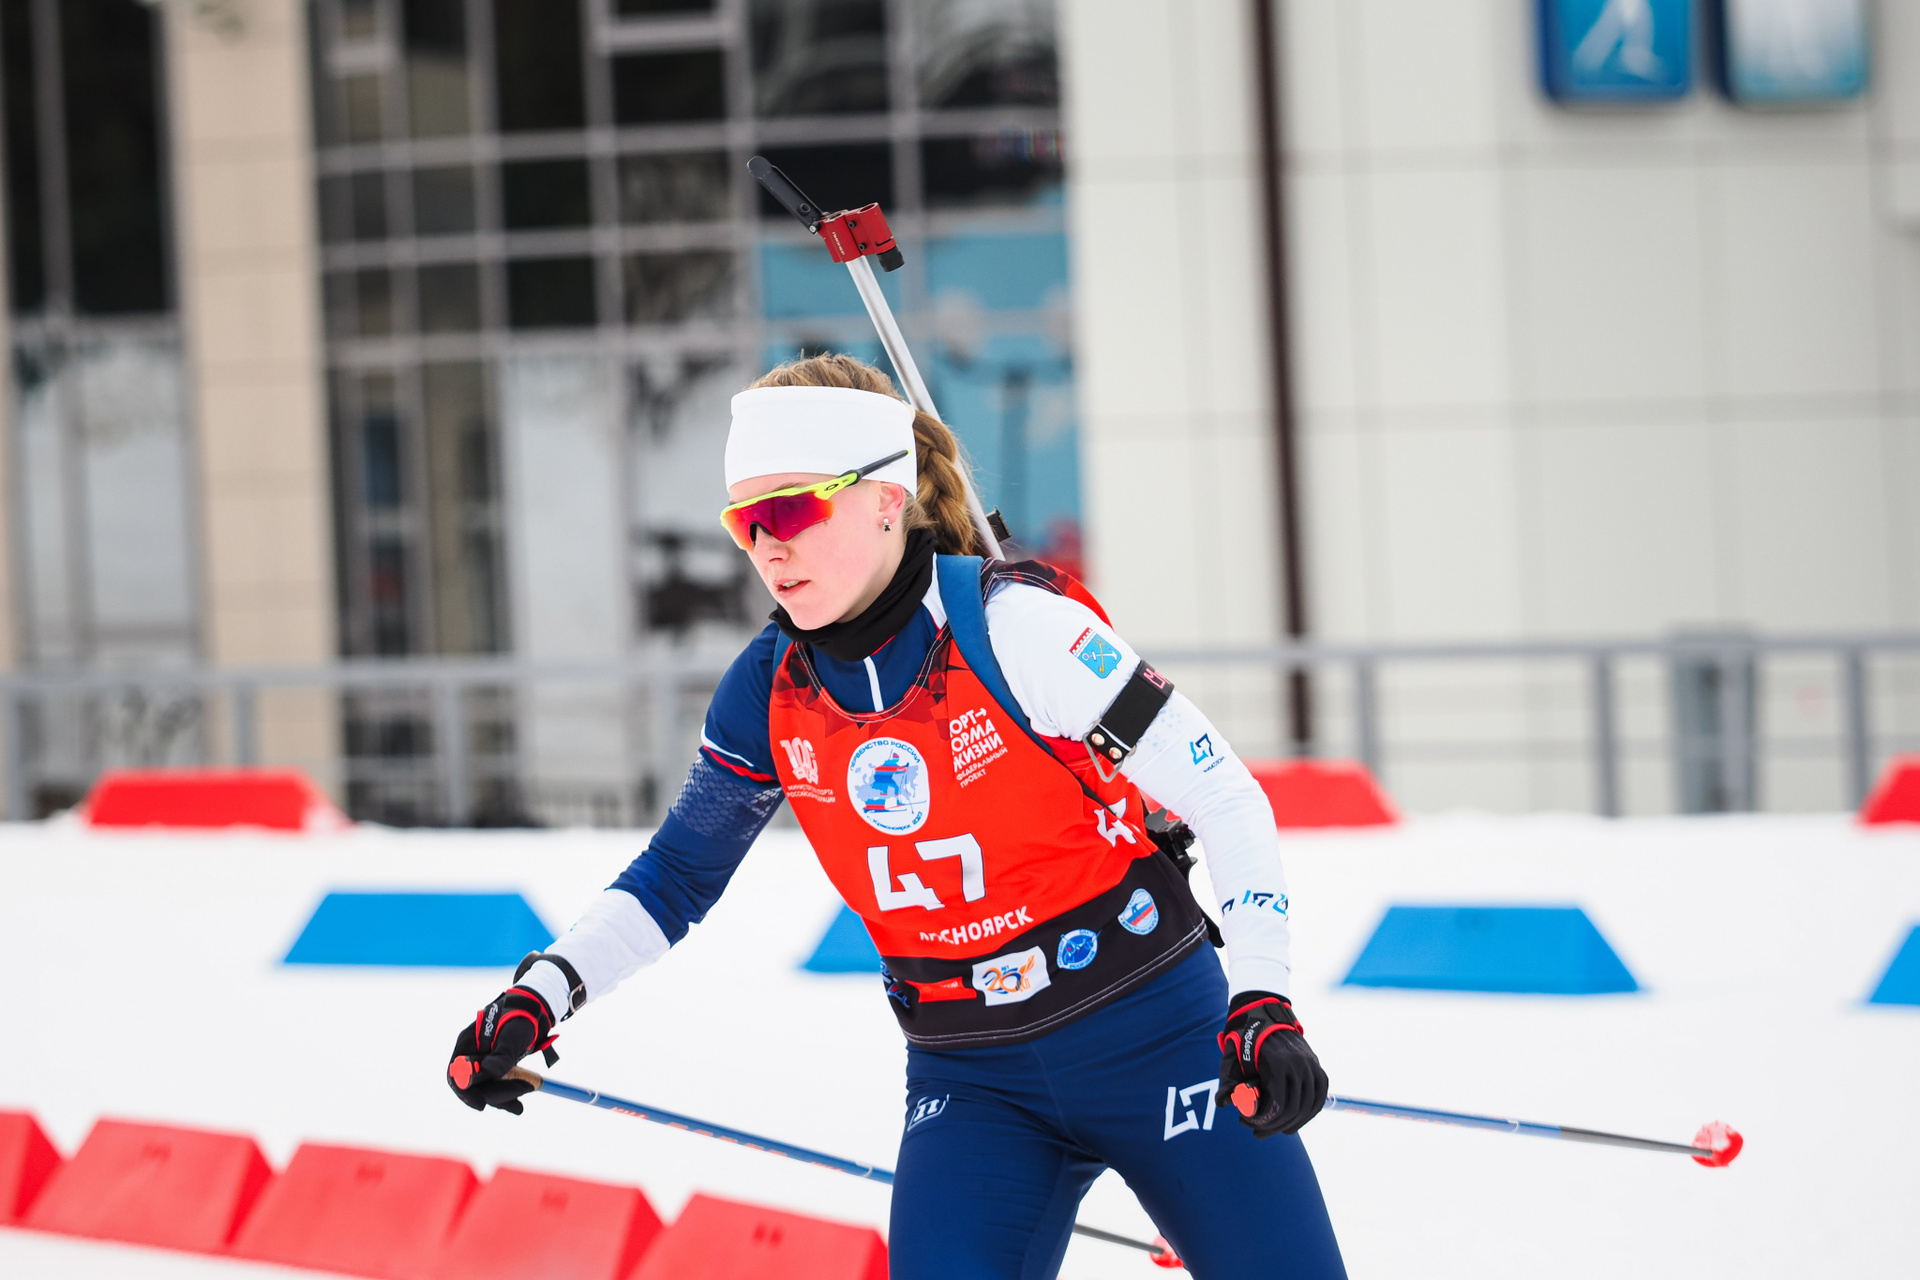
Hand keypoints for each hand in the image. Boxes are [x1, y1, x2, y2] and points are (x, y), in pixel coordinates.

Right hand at [446, 986, 555, 1113]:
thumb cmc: (521, 1017)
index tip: (482, 1105)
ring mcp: (483, 1060)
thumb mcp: (513, 1034)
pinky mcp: (494, 1066)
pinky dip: (506, 1094)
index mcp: (468, 1042)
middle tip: (517, 1104)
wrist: (535, 1010)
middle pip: (473, 1084)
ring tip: (519, 1107)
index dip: (466, 1092)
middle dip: (493, 1097)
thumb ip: (502, 1054)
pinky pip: (496, 1085)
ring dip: (502, 1098)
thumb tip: (490, 1071)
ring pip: (485, 1087)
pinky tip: (518, 1105)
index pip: (457, 1073)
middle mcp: (472, 1053)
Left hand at [1215, 992, 1327, 1136]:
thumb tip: (1223, 1103)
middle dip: (1273, 1126)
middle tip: (1257, 1131)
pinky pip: (1319, 1097)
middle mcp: (1299, 1064)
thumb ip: (1228, 1081)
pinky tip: (1295, 1121)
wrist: (1265, 1015)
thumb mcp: (1232, 1058)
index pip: (1278, 1105)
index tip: (1250, 1124)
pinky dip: (1309, 1113)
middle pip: (1293, 1110)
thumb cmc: (1245, 1039)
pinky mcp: (1317, 1067)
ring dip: (1292, 1124)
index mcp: (1278, 1062)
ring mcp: (1311, 1065)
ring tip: (1275, 1129)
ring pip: (1308, 1107)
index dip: (1264, 1121)